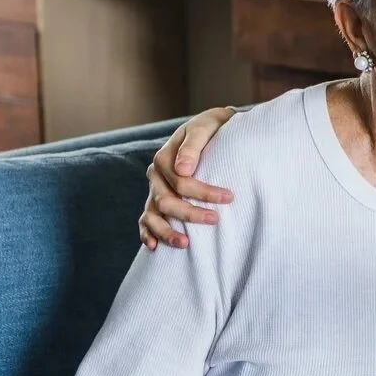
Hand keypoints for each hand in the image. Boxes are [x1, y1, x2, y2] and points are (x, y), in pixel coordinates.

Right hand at [139, 107, 237, 249]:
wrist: (210, 128)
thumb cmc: (211, 128)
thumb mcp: (204, 128)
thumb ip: (193, 146)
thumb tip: (183, 169)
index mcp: (164, 158)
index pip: (180, 182)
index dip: (204, 192)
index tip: (230, 197)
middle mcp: (156, 175)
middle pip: (167, 201)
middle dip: (191, 213)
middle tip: (216, 219)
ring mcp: (155, 190)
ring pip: (153, 215)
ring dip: (166, 232)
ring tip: (186, 244)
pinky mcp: (157, 201)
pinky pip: (146, 220)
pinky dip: (147, 233)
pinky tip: (153, 247)